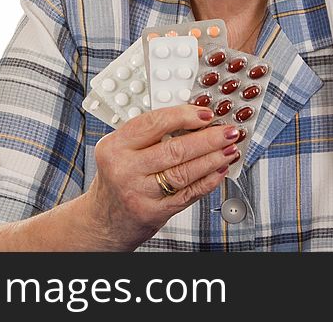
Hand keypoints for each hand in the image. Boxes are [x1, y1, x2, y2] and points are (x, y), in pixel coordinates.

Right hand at [83, 105, 239, 249]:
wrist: (103, 219)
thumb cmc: (117, 178)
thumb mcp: (122, 150)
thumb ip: (151, 134)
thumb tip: (194, 119)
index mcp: (115, 146)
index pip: (154, 123)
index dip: (185, 116)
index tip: (205, 114)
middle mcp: (124, 169)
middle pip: (175, 149)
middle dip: (208, 139)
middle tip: (227, 131)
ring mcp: (138, 193)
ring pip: (184, 172)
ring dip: (213, 159)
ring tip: (229, 149)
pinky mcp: (152, 213)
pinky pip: (187, 194)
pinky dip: (208, 181)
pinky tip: (219, 171)